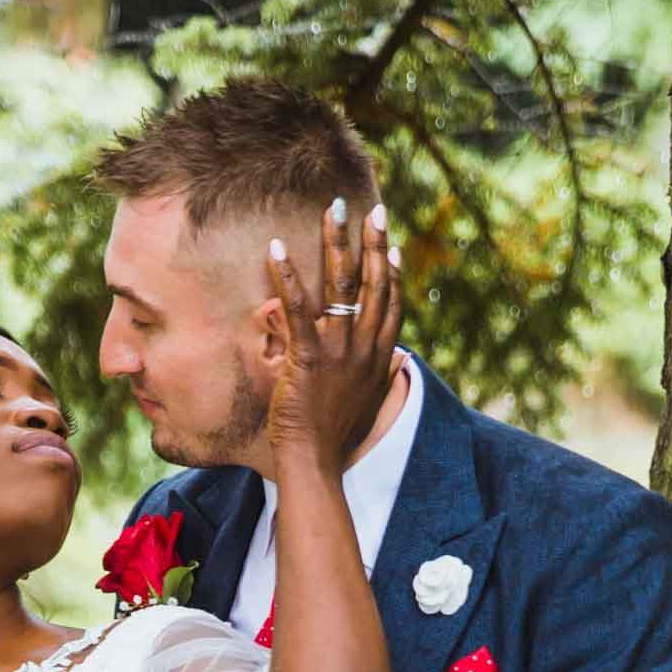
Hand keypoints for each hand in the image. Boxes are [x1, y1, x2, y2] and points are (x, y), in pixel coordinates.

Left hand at [265, 201, 401, 471]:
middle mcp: (364, 348)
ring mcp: (338, 351)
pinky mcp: (308, 356)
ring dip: (337, 243)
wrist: (315, 463)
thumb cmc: (334, 438)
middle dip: (373, 243)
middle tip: (372, 209)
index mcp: (378, 358)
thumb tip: (396, 363)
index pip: (391, 305)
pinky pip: (298, 307)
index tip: (392, 246)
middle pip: (373, 284)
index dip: (392, 273)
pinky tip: (275, 248)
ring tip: (333, 211)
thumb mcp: (367, 404)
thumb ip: (381, 378)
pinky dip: (287, 275)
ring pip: (342, 285)